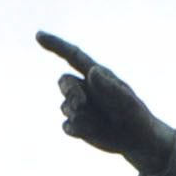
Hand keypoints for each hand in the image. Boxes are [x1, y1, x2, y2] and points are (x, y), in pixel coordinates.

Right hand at [38, 30, 163, 163]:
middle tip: (80, 104)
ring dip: (78, 115)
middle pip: (64, 82)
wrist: (137, 140)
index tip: (38, 35)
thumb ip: (111, 88)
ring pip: (65, 106)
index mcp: (97, 75)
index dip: (55, 45)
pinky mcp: (77, 125)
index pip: (73, 56)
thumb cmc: (136, 116)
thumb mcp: (127, 102)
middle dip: (69, 92)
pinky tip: (94, 132)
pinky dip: (78, 130)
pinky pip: (67, 126)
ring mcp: (80, 107)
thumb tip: (92, 72)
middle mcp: (86, 88)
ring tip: (100, 124)